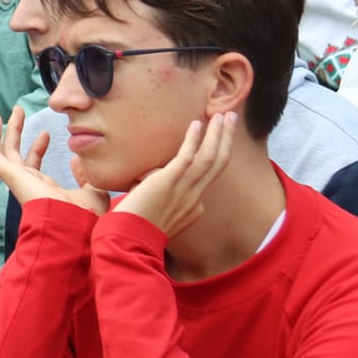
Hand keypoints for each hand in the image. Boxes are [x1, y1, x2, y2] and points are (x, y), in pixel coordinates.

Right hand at [0, 109, 107, 216]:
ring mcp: (17, 179)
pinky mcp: (9, 175)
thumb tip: (76, 160)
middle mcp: (27, 183)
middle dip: (16, 132)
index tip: (47, 134)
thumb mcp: (92, 190)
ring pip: (0, 152)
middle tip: (17, 113)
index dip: (38, 148)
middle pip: (14, 154)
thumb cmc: (84, 214)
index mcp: (43, 188)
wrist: (73, 223)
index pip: (34, 166)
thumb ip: (86, 176)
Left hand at [111, 111, 236, 238]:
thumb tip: (145, 184)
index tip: (216, 137)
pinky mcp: (168, 183)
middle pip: (217, 163)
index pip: (207, 178)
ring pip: (210, 158)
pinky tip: (197, 124)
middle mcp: (193, 198)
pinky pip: (187, 157)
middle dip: (226, 139)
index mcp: (192, 207)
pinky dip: (194, 140)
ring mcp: (183, 191)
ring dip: (218, 134)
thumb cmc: (132, 231)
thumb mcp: (154, 215)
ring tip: (224, 115)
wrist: (126, 242)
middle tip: (231, 118)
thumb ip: (157, 199)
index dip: (215, 155)